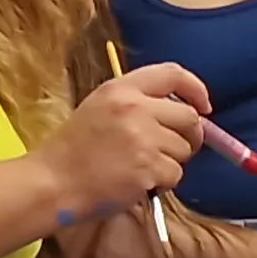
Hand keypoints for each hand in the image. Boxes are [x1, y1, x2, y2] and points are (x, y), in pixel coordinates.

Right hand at [37, 62, 212, 222]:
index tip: (203, 105)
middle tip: (173, 149)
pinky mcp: (148, 167)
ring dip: (171, 162)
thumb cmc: (75, 151)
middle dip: (190, 135)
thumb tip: (184, 112)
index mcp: (120, 89)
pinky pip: (175, 174)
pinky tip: (137, 182)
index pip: (173, 74)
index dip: (196, 89)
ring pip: (184, 149)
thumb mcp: (100, 109)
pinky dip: (163, 183)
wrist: (53, 182)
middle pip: (189, 117)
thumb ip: (138, 104)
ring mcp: (142, 138)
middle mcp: (133, 108)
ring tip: (140, 167)